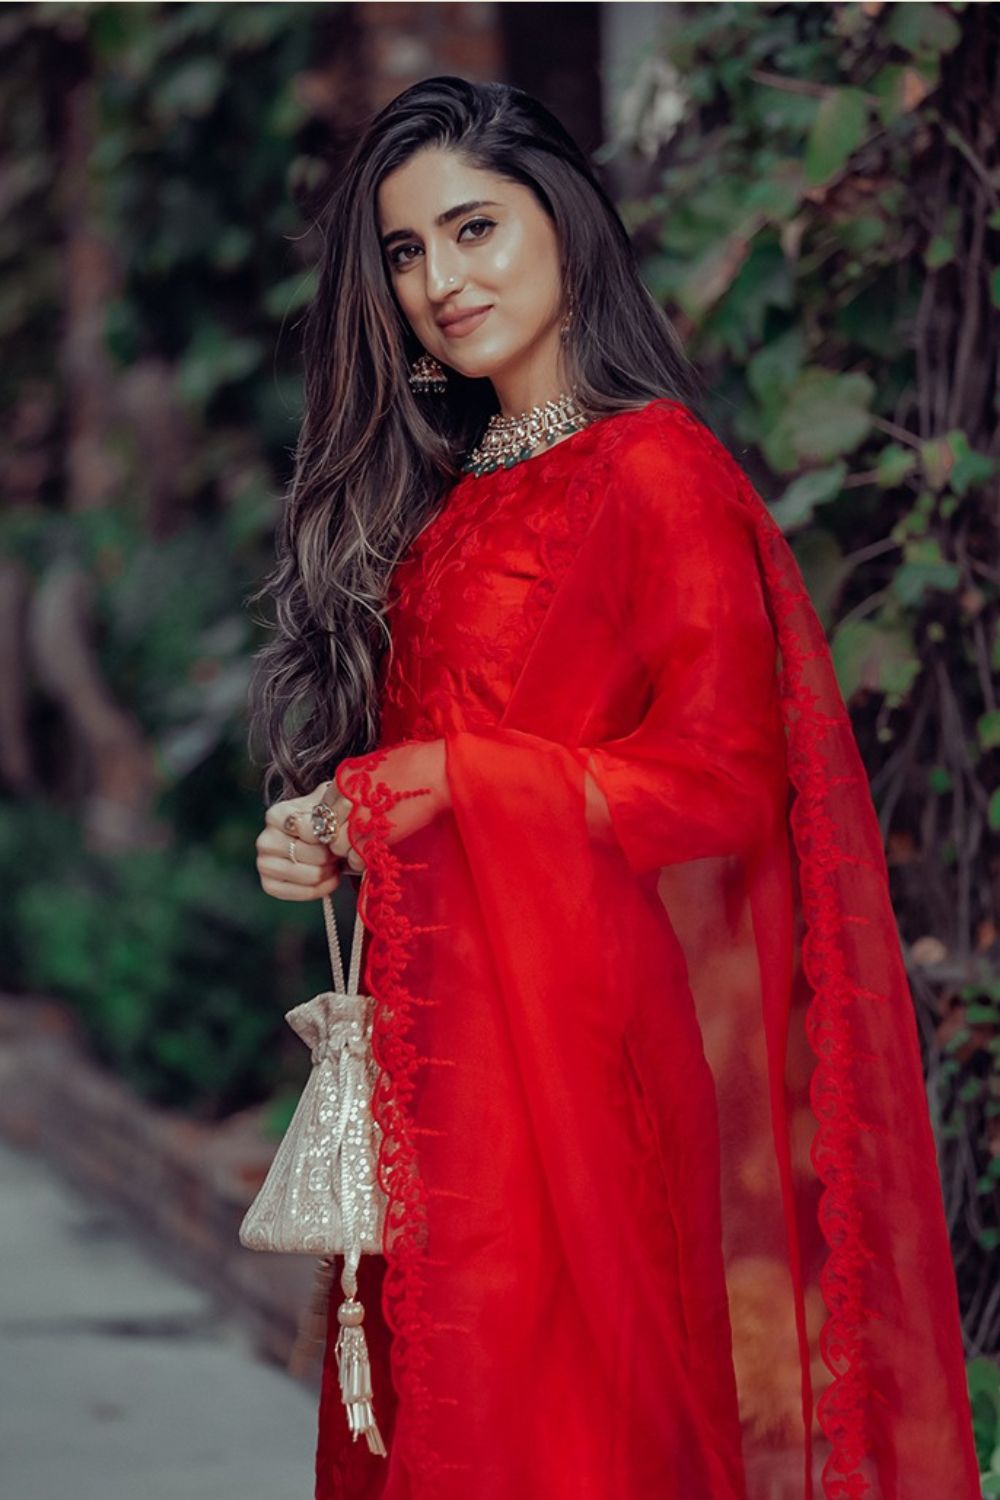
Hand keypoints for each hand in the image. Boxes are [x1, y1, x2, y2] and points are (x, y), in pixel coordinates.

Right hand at [256, 780, 360, 902]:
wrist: (315, 839)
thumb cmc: (323, 819)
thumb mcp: (328, 801)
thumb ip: (335, 799)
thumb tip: (349, 801)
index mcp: (275, 814)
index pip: (309, 829)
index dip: (330, 834)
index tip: (336, 832)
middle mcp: (264, 839)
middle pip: (312, 854)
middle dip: (332, 855)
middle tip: (337, 852)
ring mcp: (263, 863)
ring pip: (310, 875)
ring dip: (329, 872)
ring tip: (333, 863)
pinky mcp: (269, 885)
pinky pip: (303, 893)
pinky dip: (323, 888)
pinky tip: (330, 878)